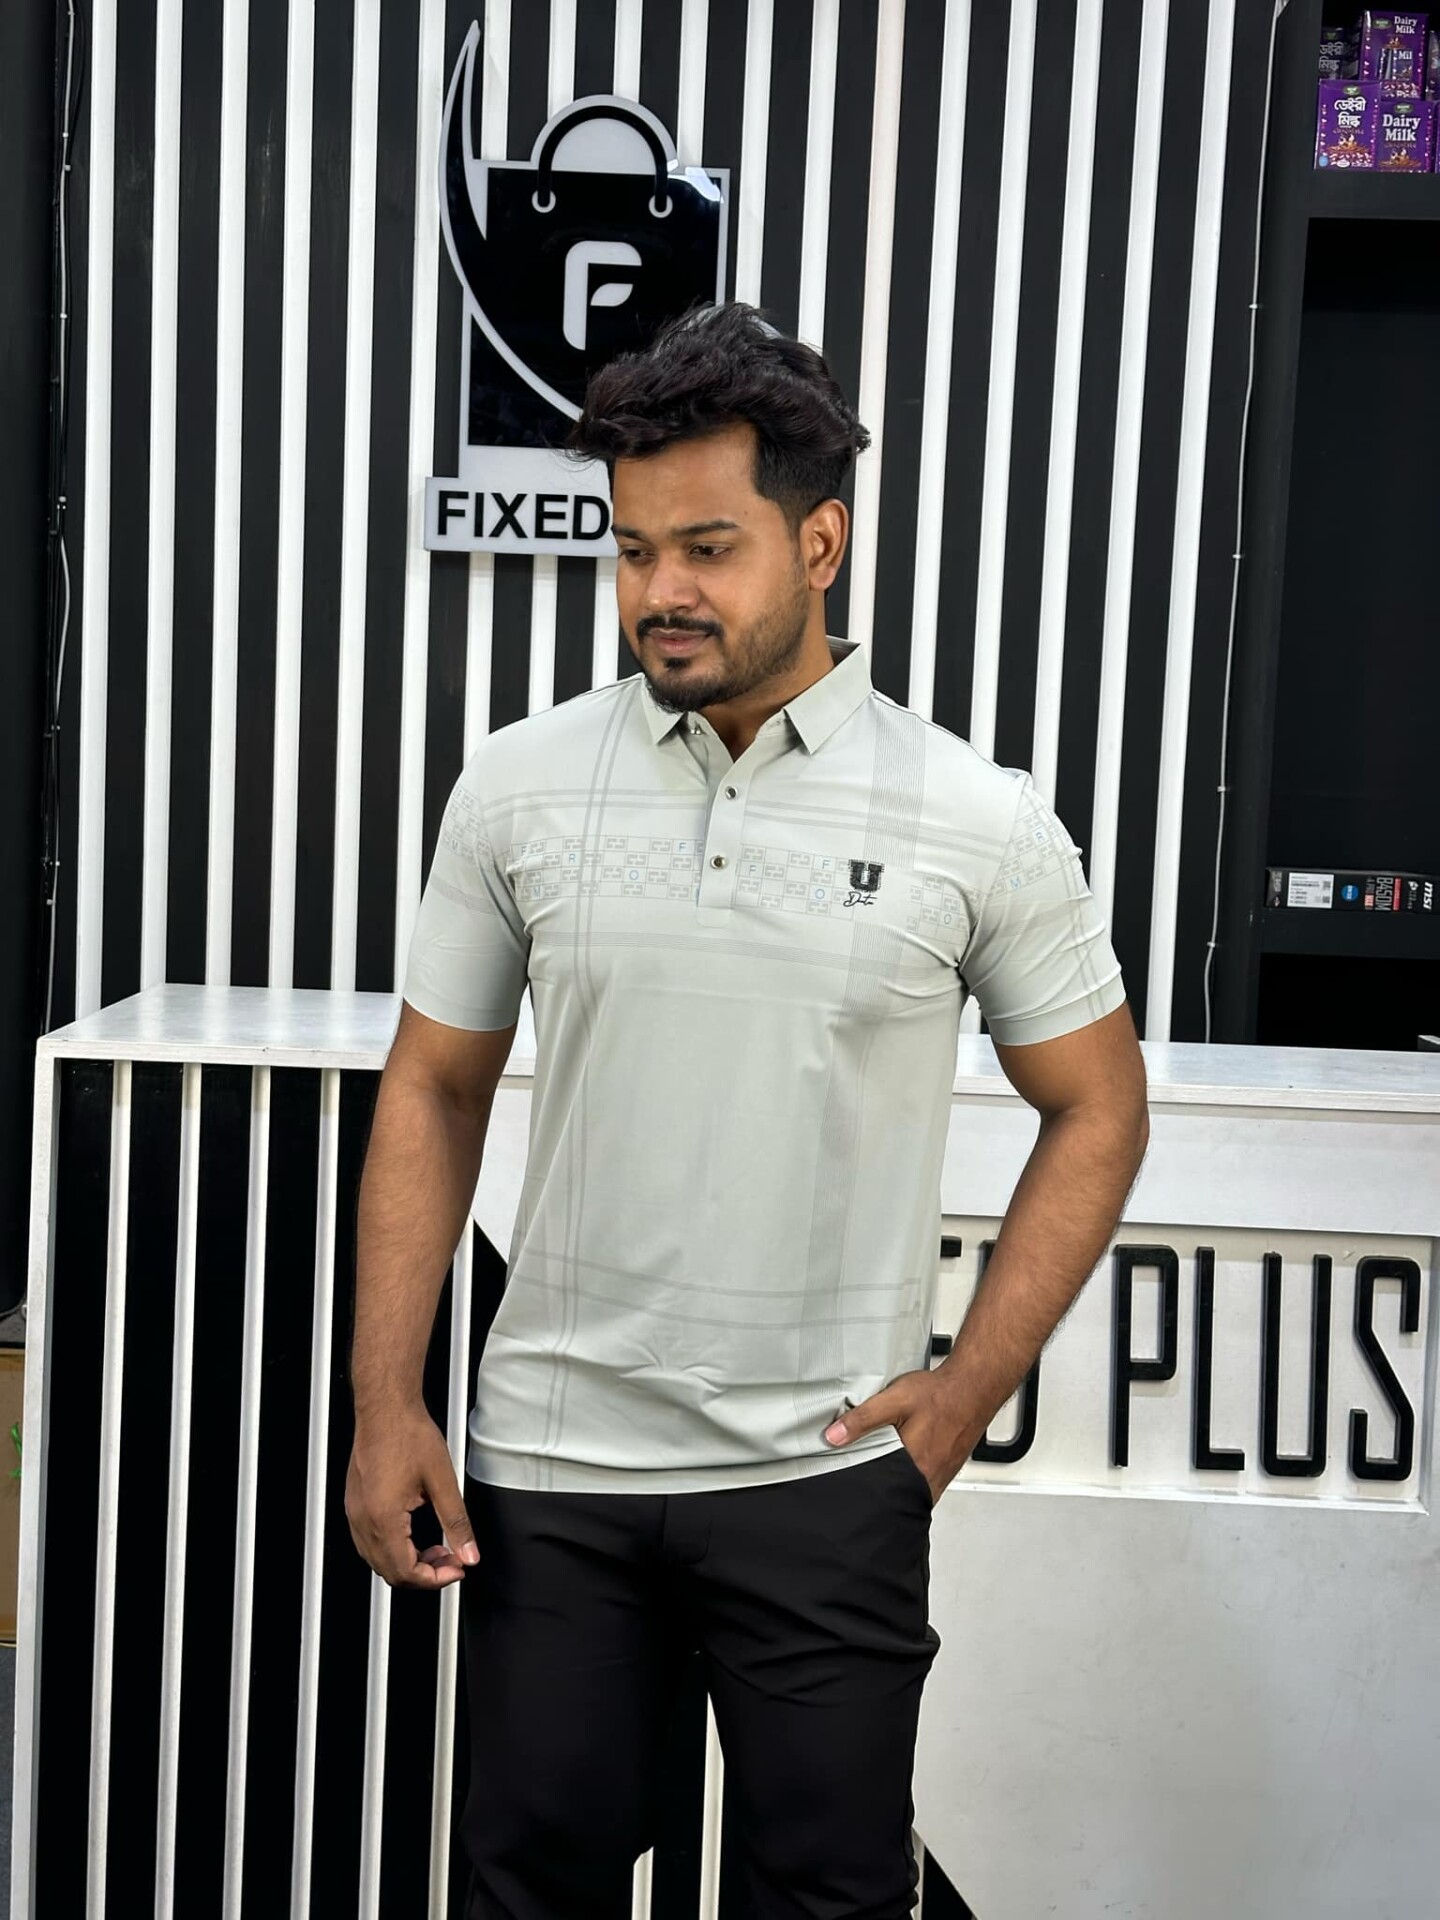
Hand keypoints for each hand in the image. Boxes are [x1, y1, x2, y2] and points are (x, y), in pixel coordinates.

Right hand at [345, 1407, 479, 1589]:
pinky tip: (413, 1535)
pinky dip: (393, 1548)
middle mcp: (363, 1520)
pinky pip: (369, 1542)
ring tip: (436, 1547)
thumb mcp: (442, 1481)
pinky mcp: (355, 1504)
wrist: (386, 1408)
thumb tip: (468, 1552)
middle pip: (390, 1572)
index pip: (406, 1572)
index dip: (435, 1579)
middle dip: (424, 1574)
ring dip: (408, 1562)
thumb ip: (457, 1522)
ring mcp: (355, 1513)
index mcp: (384, 1518)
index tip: (456, 1569)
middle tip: (451, 1560)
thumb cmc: (407, 1434)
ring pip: (378, 1560)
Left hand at [823, 1368, 978, 1505]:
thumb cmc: (939, 1394)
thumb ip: (863, 1419)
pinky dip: (913, 1478)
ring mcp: (941, 1476)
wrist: (972, 1387)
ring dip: (898, 1485)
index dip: (864, 1490)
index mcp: (914, 1466)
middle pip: (898, 1496)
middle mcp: (930, 1478)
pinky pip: (925, 1484)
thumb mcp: (894, 1399)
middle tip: (868, 1475)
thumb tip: (833, 1437)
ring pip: (912, 1492)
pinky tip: (907, 1461)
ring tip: (886, 1468)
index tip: (851, 1485)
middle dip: (881, 1489)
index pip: (882, 1493)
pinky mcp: (947, 1470)